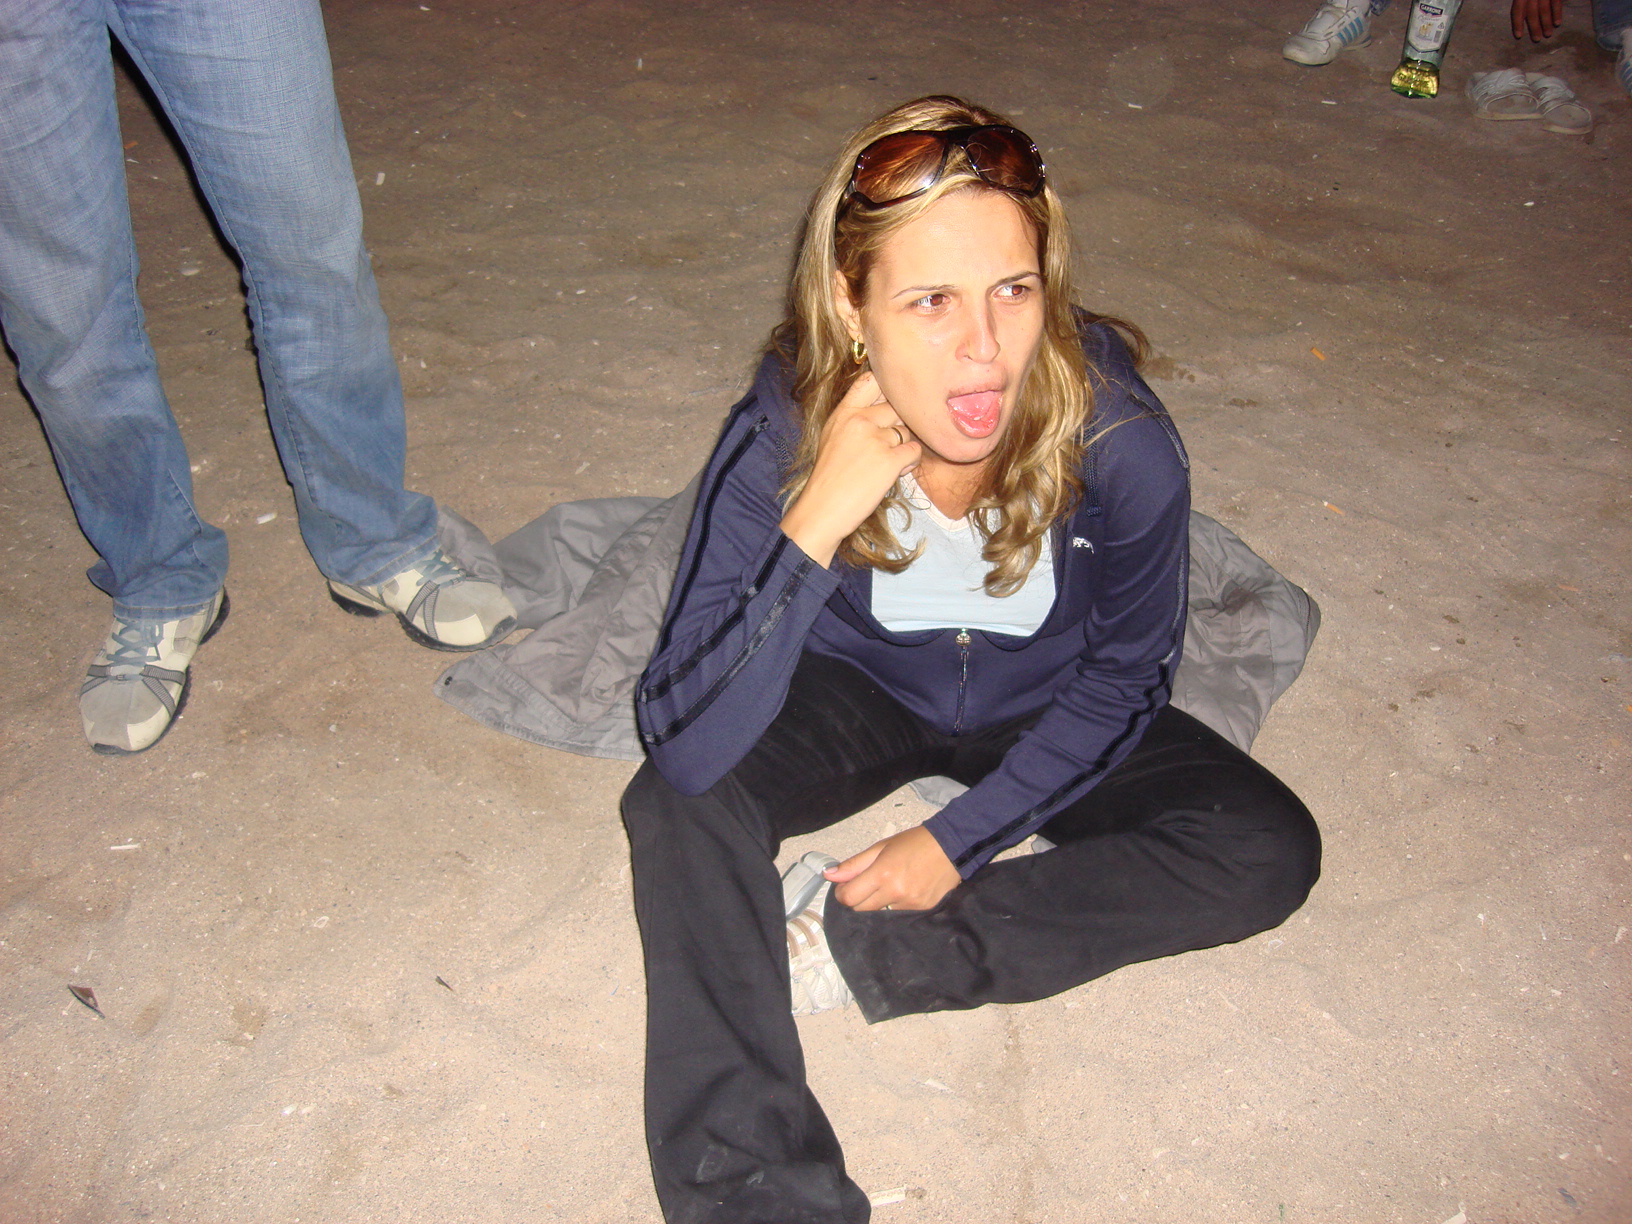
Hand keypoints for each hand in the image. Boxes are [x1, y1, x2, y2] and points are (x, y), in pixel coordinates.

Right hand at [779, 372, 920, 567]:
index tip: (889, 401)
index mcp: (844, 412)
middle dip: (899, 422)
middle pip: (897, 405)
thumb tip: (882, 406)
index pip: (872, 379)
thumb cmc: (828, 477)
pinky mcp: (889, 461)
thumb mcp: (832, 436)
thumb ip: (854, 418)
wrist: (822, 510)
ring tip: (888, 461)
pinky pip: (915, 451)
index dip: (886, 386)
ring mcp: (876, 439)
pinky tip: (895, 472)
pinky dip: (910, 462)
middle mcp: (860, 420)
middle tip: (890, 442)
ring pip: (907, 430)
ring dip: (904, 444)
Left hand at [828, 825, 960, 911]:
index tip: (845, 887)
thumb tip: (829, 875)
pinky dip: (895, 904)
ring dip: (878, 903)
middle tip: (866, 884)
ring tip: (889, 884)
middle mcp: (895, 893)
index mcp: (882, 874)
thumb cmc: (914, 843)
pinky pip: (898, 914)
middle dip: (858, 899)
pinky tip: (903, 890)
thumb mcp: (881, 847)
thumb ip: (854, 864)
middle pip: (861, 909)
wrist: (951, 846)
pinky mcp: (922, 910)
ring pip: (880, 913)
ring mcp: (910, 904)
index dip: (842, 894)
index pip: (849, 897)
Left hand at [1511, 0, 1562, 39]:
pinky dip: (1557, 13)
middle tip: (1537, 39)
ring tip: (1548, 34)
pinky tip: (1557, 24)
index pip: (1517, 10)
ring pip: (1544, 9)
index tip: (1519, 36)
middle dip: (1534, 27)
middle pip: (1531, 12)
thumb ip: (1523, 5)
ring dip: (1546, 23)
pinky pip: (1556, 3)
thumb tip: (1521, 20)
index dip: (1517, 23)